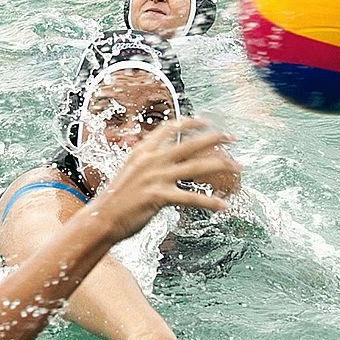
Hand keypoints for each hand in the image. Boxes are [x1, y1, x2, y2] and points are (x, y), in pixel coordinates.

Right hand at [87, 118, 235, 240]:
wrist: (102, 218)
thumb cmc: (115, 198)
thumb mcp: (129, 171)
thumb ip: (146, 162)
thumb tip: (162, 157)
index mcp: (142, 150)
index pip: (170, 128)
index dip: (190, 122)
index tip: (205, 121)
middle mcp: (151, 160)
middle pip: (190, 143)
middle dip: (215, 137)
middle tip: (232, 137)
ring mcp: (156, 177)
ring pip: (197, 166)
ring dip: (222, 165)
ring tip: (238, 166)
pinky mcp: (159, 196)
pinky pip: (192, 198)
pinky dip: (210, 202)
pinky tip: (223, 206)